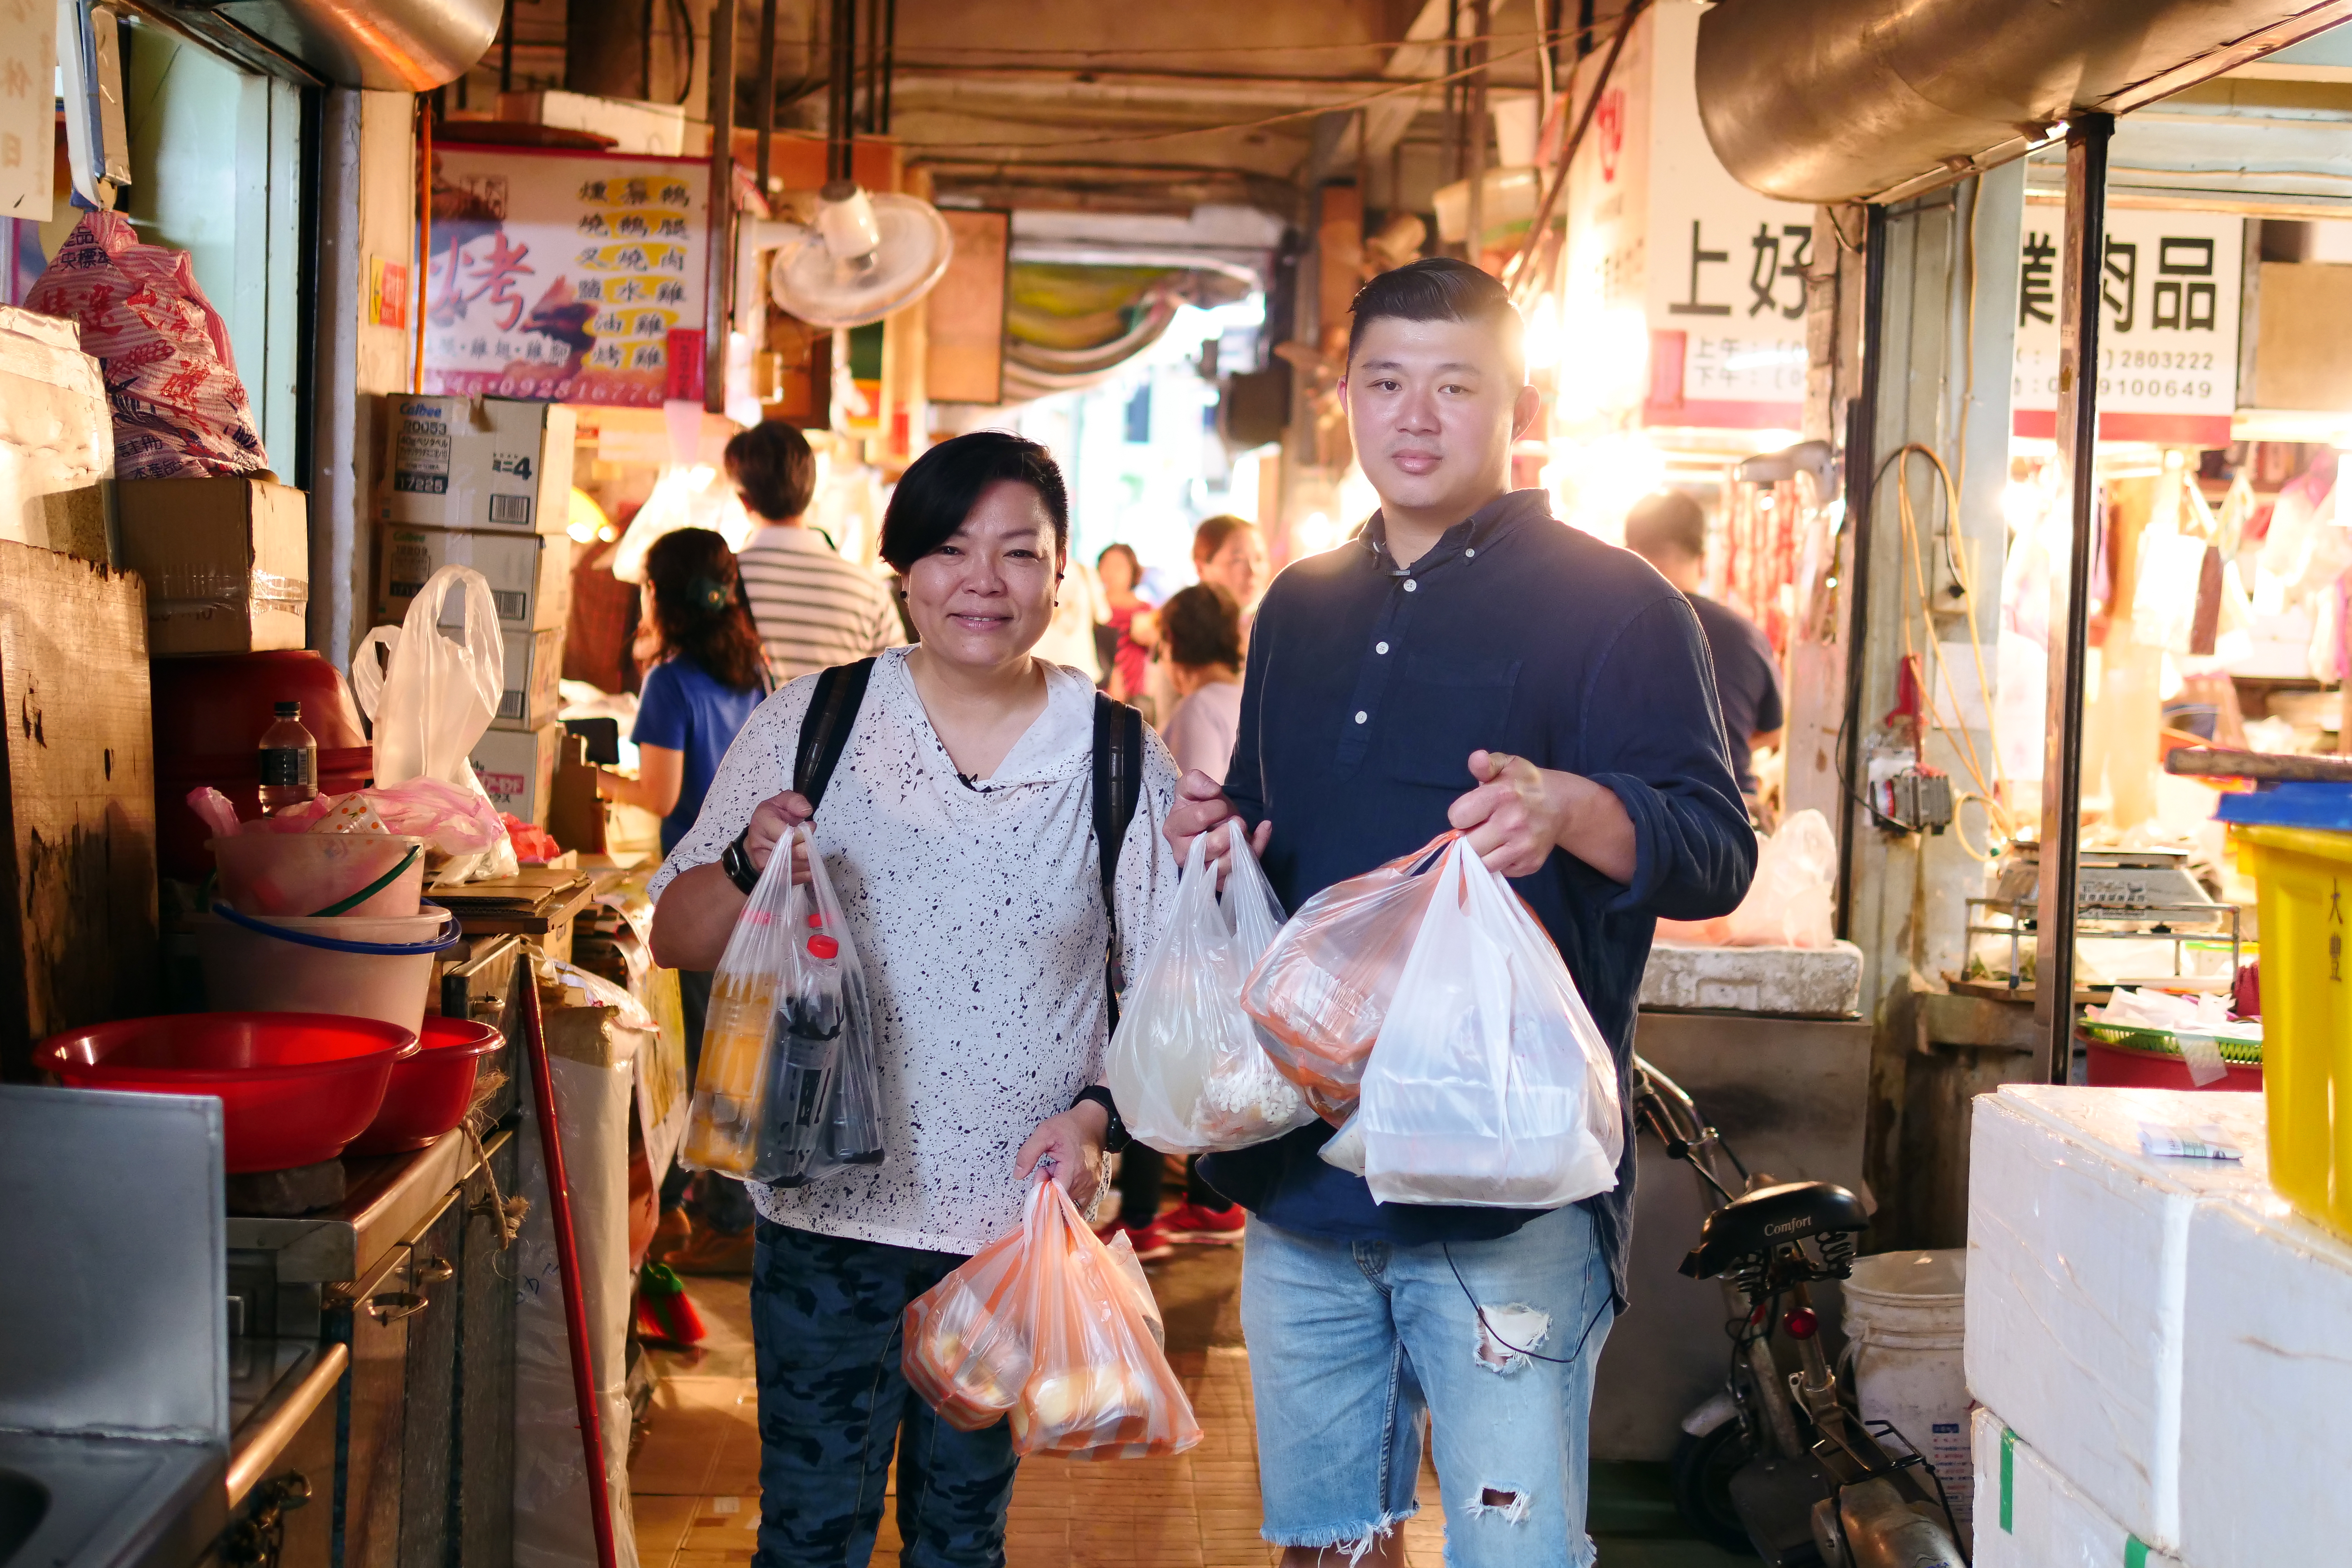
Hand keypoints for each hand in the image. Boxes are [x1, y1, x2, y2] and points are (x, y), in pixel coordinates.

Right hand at [744, 789, 814, 883]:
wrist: (758, 838)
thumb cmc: (772, 819)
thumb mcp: (782, 801)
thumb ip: (795, 801)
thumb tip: (805, 811)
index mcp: (762, 821)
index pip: (786, 834)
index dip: (803, 833)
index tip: (809, 827)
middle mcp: (759, 843)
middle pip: (791, 853)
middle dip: (806, 847)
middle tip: (808, 840)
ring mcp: (763, 862)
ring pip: (794, 867)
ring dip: (807, 860)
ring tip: (806, 849)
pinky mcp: (770, 875)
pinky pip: (792, 878)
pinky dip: (804, 872)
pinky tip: (806, 864)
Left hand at [1015, 1102, 1107, 1208]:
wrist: (1093, 1122)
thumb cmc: (1069, 1126)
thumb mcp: (1043, 1133)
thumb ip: (1027, 1154)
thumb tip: (1018, 1175)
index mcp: (1072, 1168)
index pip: (1054, 1196)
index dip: (1042, 1188)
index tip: (1041, 1171)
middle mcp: (1085, 1181)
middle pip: (1059, 1200)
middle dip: (1048, 1188)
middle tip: (1048, 1168)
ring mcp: (1091, 1185)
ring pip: (1067, 1202)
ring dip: (1058, 1191)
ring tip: (1057, 1171)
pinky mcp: (1094, 1186)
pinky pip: (1078, 1203)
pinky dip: (1067, 1195)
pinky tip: (1064, 1179)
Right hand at [1165, 770, 1270, 880]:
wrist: (1213, 823)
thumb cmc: (1200, 807)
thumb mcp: (1191, 788)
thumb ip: (1195, 781)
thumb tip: (1212, 790)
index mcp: (1173, 829)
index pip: (1199, 818)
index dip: (1216, 808)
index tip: (1220, 805)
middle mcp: (1183, 854)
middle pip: (1212, 845)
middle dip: (1231, 828)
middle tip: (1236, 820)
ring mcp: (1201, 871)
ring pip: (1227, 863)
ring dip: (1242, 842)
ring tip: (1242, 829)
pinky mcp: (1219, 881)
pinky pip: (1243, 870)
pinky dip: (1257, 848)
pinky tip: (1262, 830)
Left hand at [1448, 750, 1577, 877]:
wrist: (1562, 804)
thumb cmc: (1525, 783)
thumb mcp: (1506, 765)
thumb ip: (1484, 764)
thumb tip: (1477, 758)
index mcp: (1502, 795)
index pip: (1457, 816)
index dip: (1460, 814)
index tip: (1471, 811)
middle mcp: (1513, 823)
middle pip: (1467, 846)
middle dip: (1468, 837)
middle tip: (1481, 827)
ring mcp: (1523, 847)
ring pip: (1482, 864)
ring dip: (1481, 853)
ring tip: (1491, 838)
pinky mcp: (1530, 864)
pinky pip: (1500, 872)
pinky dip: (1498, 862)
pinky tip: (1506, 846)